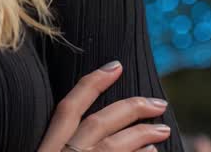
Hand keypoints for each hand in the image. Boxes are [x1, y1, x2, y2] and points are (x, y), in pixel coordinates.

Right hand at [36, 60, 172, 151]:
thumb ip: (57, 143)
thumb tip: (81, 129)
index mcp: (47, 145)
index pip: (68, 107)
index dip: (92, 83)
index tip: (116, 65)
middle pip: (99, 123)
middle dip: (131, 108)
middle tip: (158, 103)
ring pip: (115, 145)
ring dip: (142, 134)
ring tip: (162, 130)